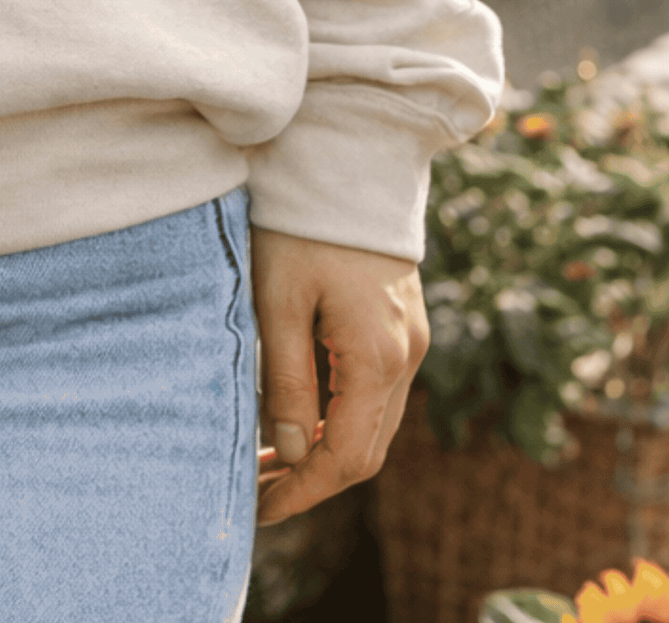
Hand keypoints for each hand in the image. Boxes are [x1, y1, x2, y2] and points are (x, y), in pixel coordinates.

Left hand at [252, 226, 428, 527]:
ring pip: (375, 425)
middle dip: (313, 479)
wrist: (346, 160)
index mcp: (377, 358)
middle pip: (367, 450)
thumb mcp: (278, 300)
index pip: (348, 457)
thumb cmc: (301, 224)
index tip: (260, 508)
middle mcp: (407, 357)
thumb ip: (285, 379)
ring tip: (269, 460)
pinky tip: (299, 417)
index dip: (304, 491)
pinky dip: (341, 418)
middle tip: (258, 492)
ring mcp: (411, 340)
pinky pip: (378, 394)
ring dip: (326, 450)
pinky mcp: (402, 325)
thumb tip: (290, 452)